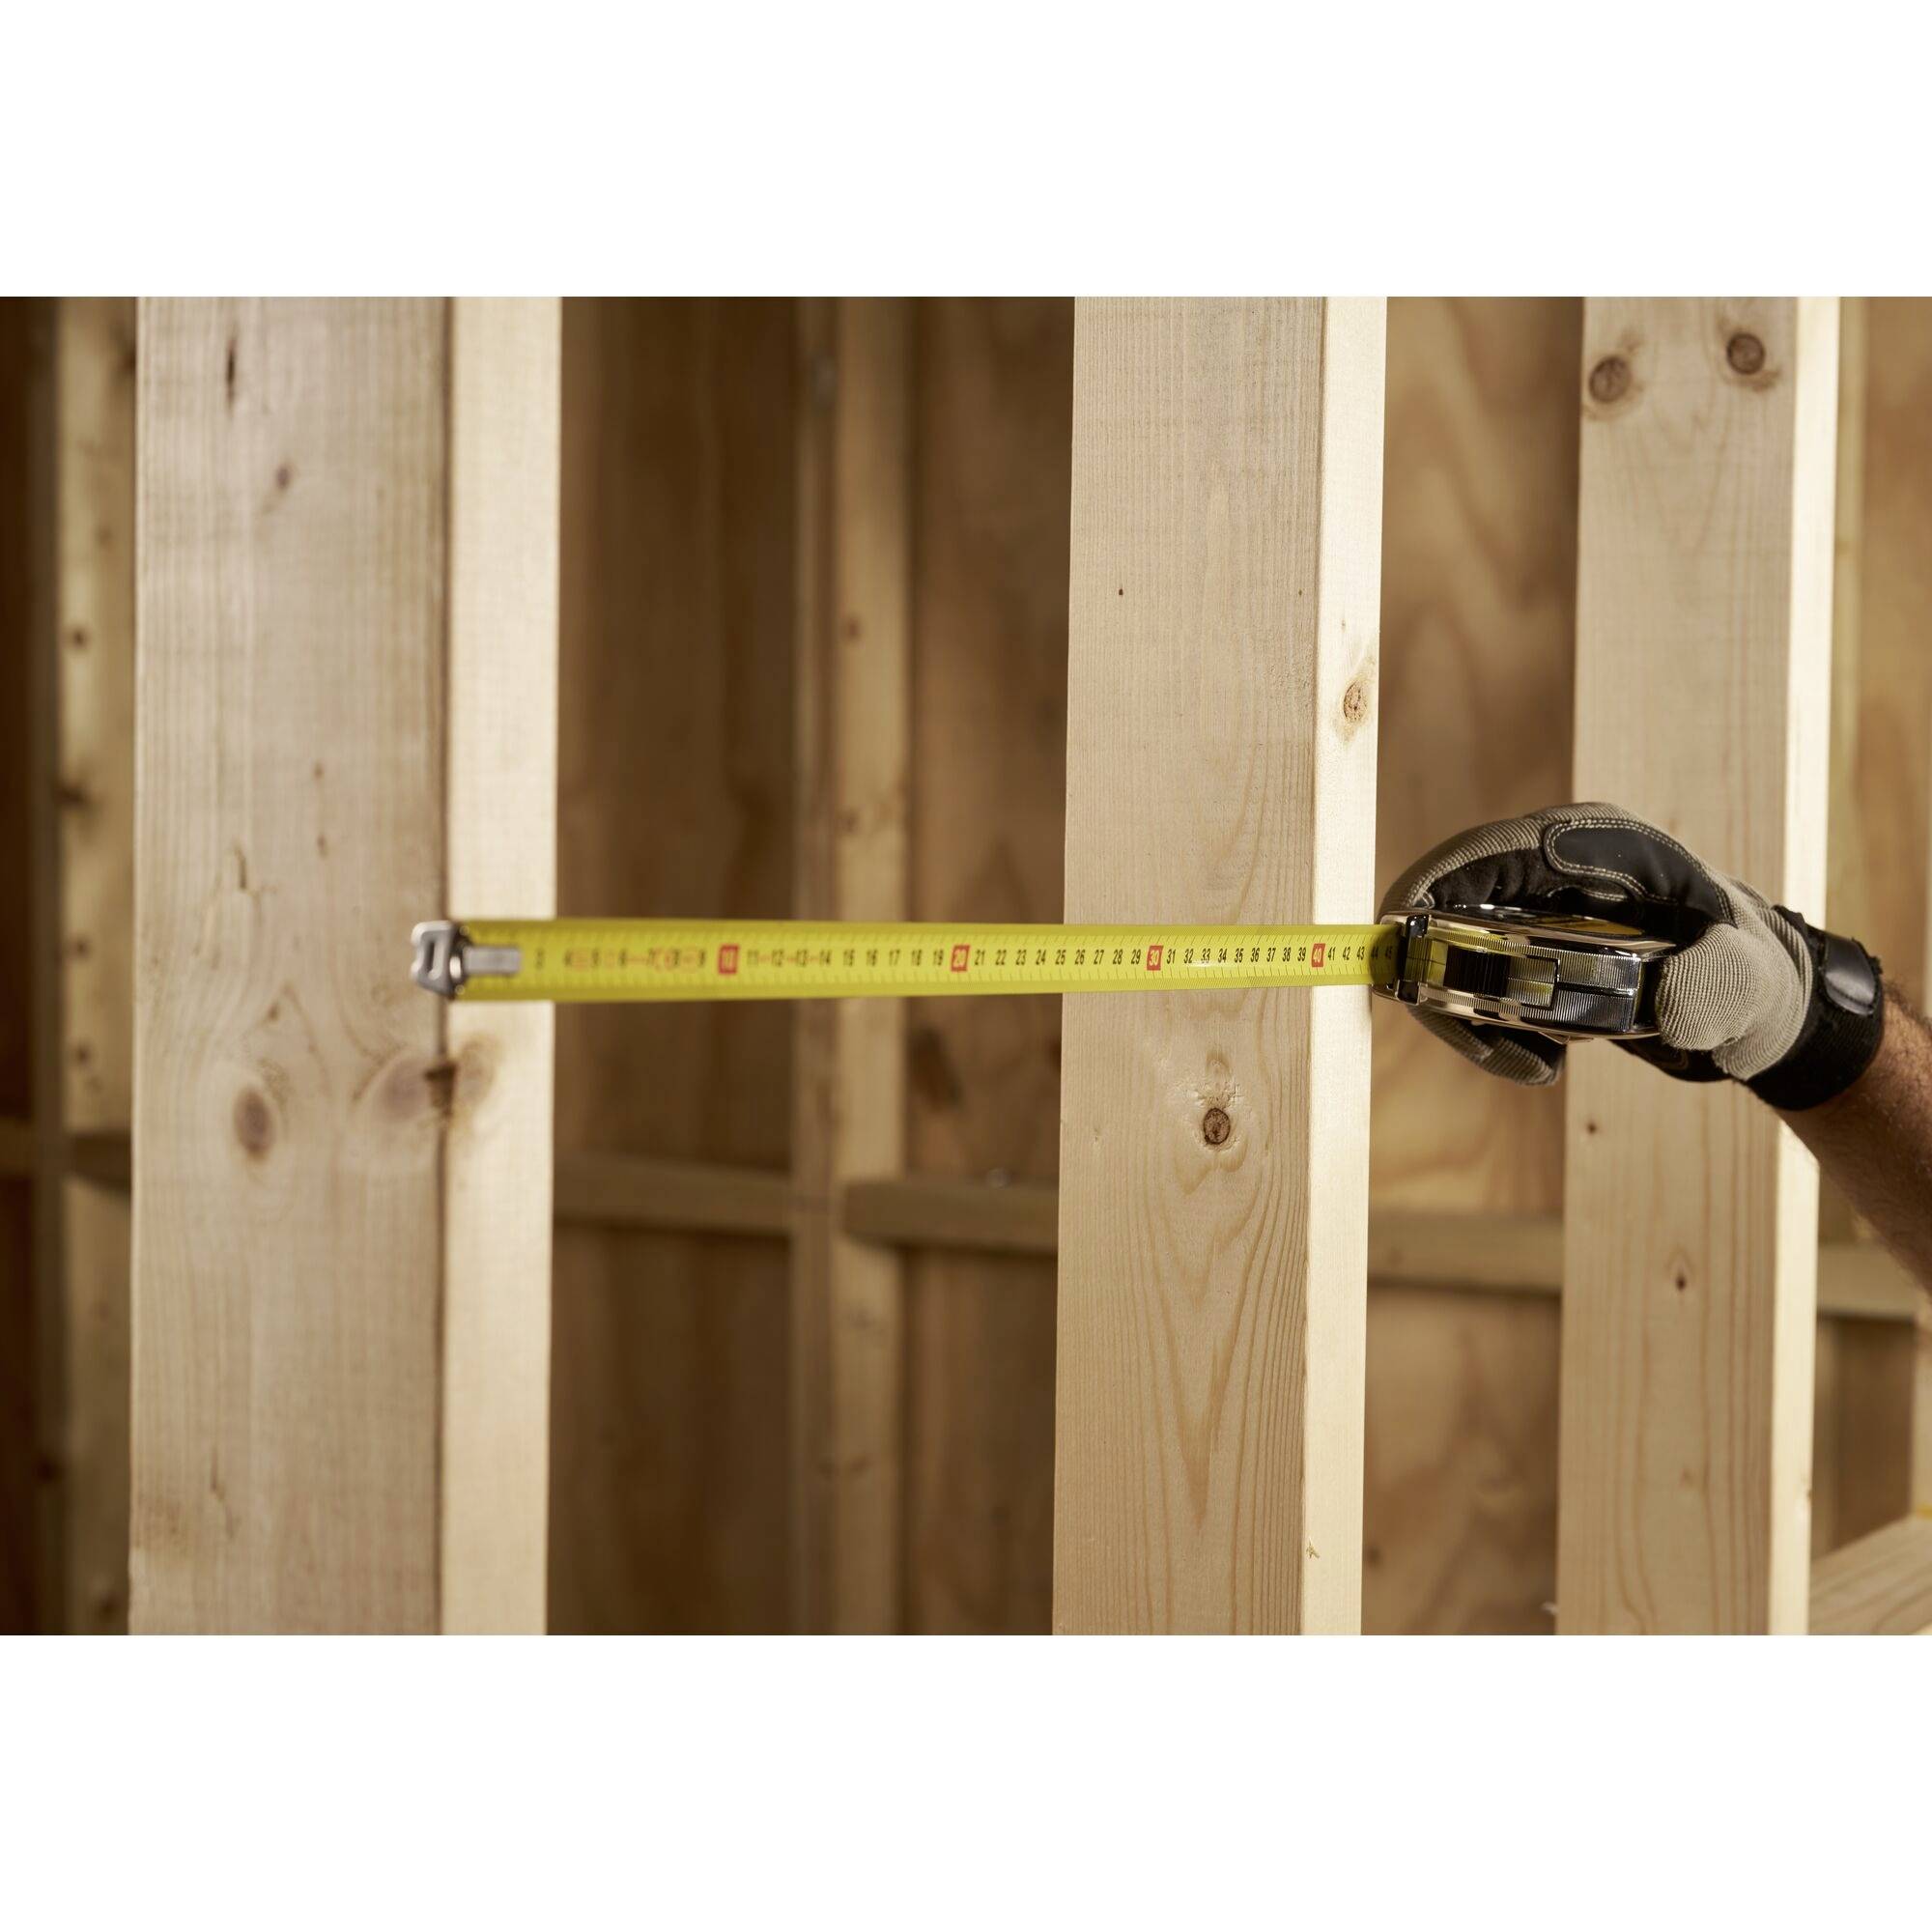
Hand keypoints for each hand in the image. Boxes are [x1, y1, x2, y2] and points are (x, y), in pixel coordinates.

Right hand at [1378, 803, 1883, 1108]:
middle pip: (1440, 908)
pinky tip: (1537, 1061)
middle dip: (1443, 988)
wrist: (1754, 1002)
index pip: (1480, 856)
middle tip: (1499, 1055)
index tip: (1409, 972)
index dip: (1424, 902)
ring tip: (1533, 1067)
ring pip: (1441, 951)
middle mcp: (1546, 863)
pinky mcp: (1518, 944)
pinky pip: (1463, 981)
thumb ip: (1718, 984)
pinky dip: (1480, 1027)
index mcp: (1595, 845)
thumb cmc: (1755, 979)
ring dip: (1464, 1018)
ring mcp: (1527, 903)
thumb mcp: (1747, 981)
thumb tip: (1670, 1003)